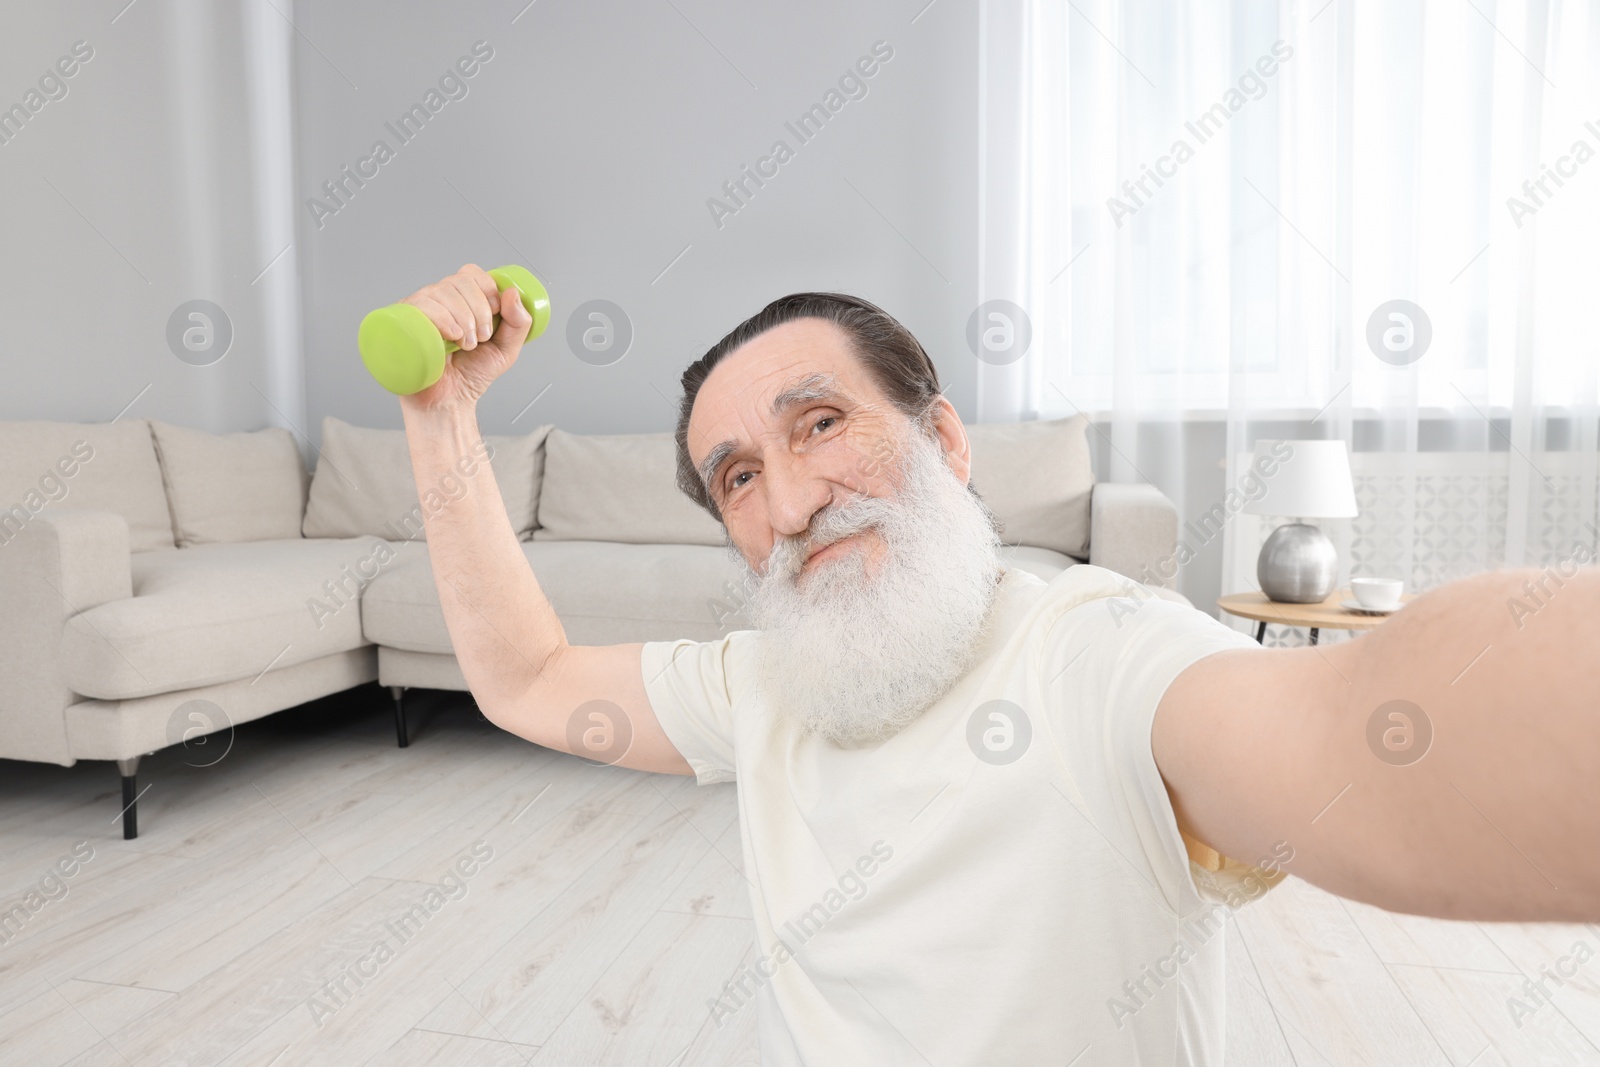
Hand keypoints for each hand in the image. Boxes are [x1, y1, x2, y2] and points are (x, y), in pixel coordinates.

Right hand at [395, 263, 534, 413]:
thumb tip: (513, 292)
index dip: (487, 289)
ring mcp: (418, 311)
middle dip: (478, 309)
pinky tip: (452, 337)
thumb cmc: (472, 376)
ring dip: (463, 318)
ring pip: (440, 291)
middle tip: (481, 338)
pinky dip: (442, 318)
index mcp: (460, 301)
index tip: (496, 315)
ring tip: (466, 345)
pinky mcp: (403, 324)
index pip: (470, 274)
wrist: (448, 402)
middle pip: (458, 281)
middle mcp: (437, 301)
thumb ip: (518, 323)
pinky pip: (419, 305)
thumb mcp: (506, 350)